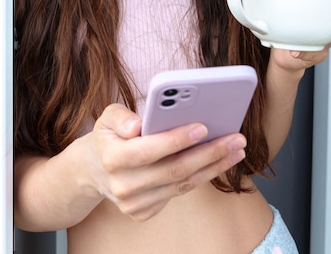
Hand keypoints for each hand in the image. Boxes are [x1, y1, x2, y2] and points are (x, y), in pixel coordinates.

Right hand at [82, 103, 246, 220]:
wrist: (94, 169)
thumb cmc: (109, 136)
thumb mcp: (107, 117)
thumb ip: (120, 117)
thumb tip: (138, 125)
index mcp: (112, 158)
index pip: (148, 150)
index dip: (176, 139)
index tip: (203, 126)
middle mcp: (123, 185)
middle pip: (173, 170)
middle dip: (209, 153)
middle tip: (236, 138)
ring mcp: (134, 204)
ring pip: (182, 184)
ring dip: (213, 166)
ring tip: (236, 149)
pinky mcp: (144, 212)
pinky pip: (179, 193)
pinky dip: (201, 177)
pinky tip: (218, 162)